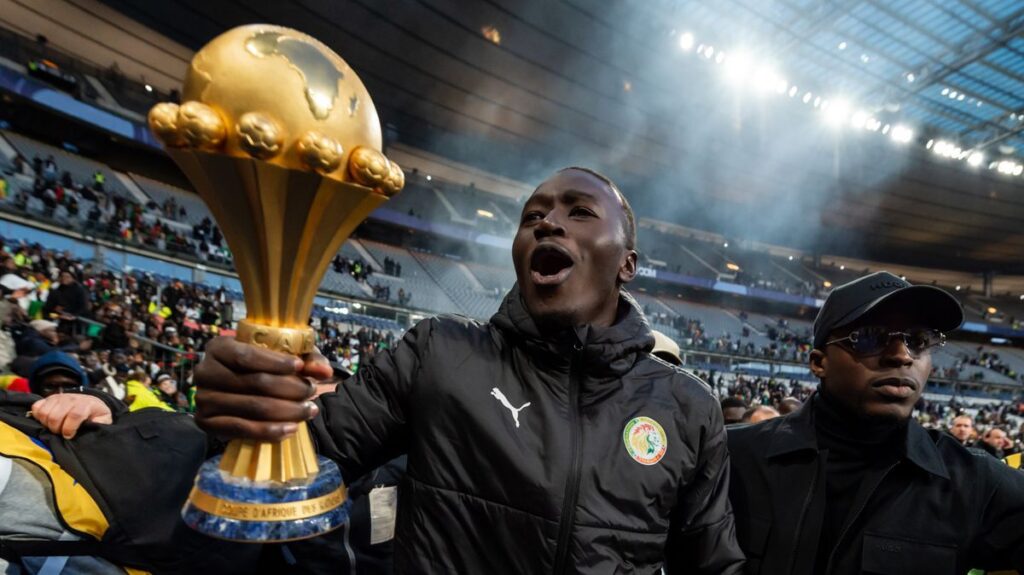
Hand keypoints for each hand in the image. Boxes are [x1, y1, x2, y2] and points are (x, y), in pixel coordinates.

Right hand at [31, 394, 112, 438]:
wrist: (90, 402)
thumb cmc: (95, 414)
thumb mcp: (103, 419)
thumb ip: (101, 424)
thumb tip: (94, 426)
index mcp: (86, 404)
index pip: (75, 414)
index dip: (69, 428)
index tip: (69, 435)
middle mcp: (71, 398)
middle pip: (55, 415)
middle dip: (56, 428)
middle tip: (60, 433)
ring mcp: (58, 397)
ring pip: (44, 412)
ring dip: (47, 423)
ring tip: (54, 427)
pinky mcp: (48, 398)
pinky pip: (36, 407)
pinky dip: (38, 416)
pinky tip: (47, 420)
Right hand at [194, 337, 330, 441]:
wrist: (238, 391)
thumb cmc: (263, 367)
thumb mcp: (283, 356)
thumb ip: (306, 358)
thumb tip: (325, 371)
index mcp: (219, 347)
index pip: (247, 356)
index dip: (276, 362)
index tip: (300, 366)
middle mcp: (205, 371)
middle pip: (255, 382)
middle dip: (290, 388)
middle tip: (312, 391)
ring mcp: (203, 398)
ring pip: (253, 407)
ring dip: (287, 411)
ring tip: (309, 410)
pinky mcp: (206, 422)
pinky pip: (242, 429)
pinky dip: (270, 431)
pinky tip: (292, 428)